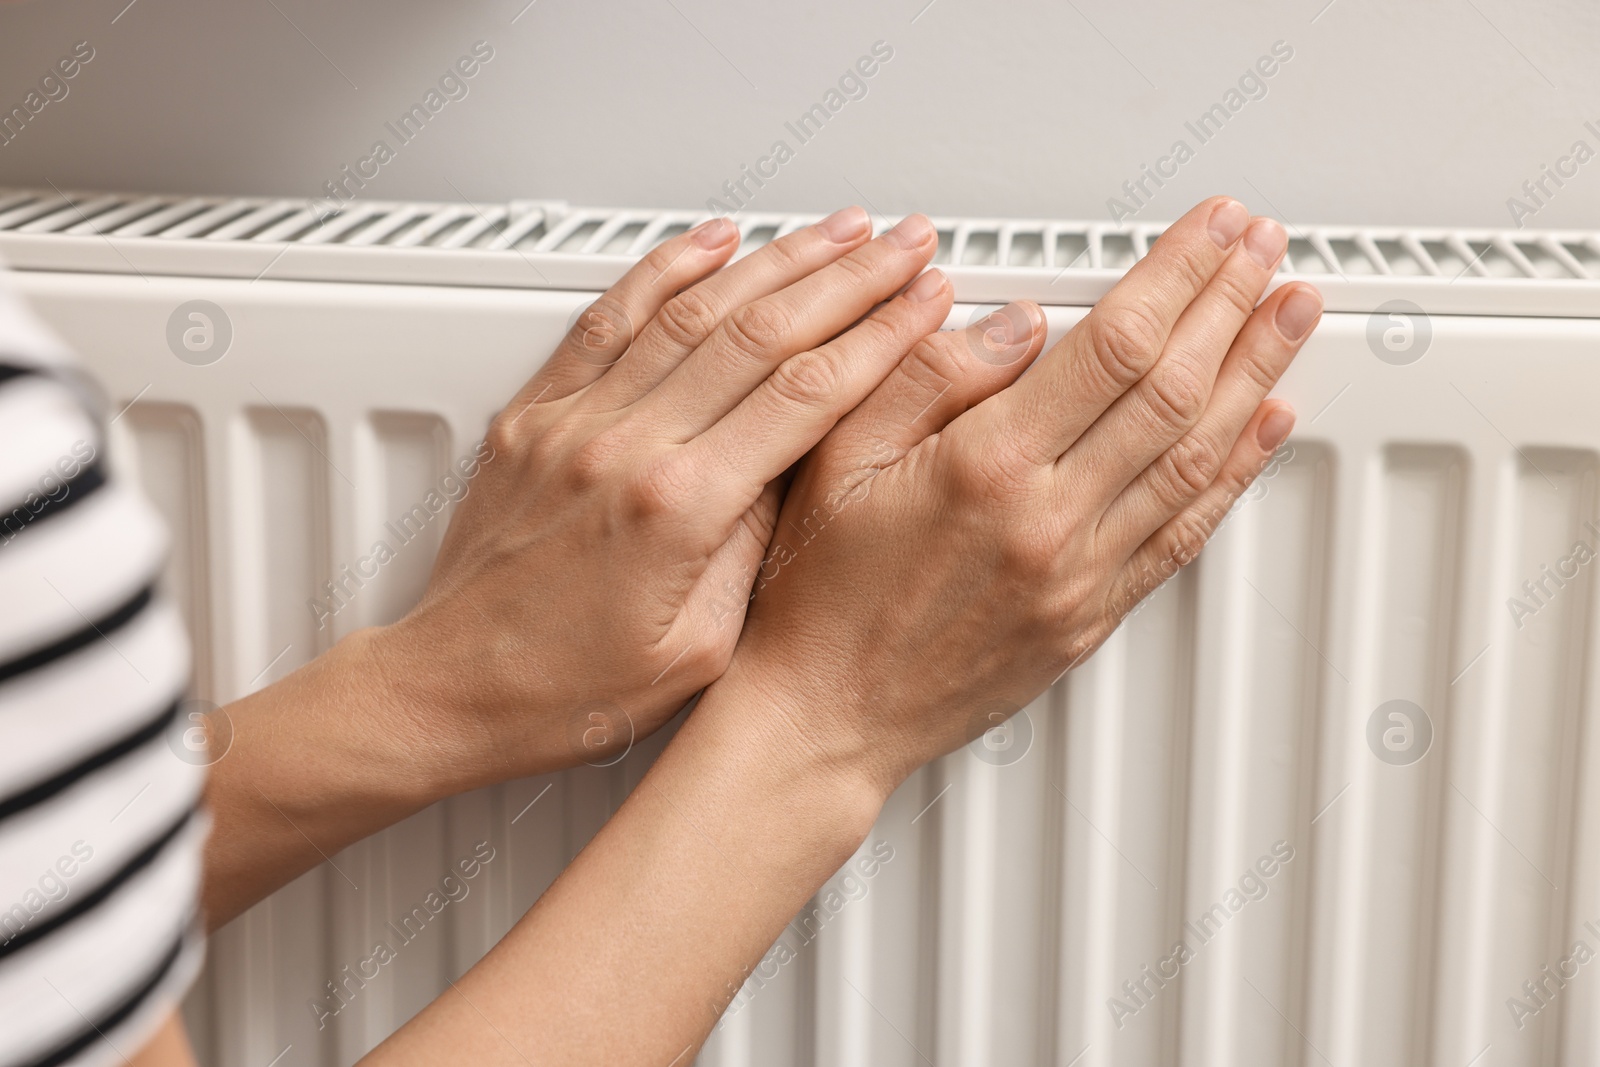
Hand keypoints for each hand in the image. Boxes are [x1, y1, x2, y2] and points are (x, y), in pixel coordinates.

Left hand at [377, 207, 951, 784]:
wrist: (451, 686)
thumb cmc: (564, 688)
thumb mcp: (698, 650)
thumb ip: (754, 552)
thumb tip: (797, 474)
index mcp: (678, 508)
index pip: (805, 395)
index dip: (878, 337)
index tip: (924, 303)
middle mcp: (625, 446)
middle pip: (762, 333)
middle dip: (848, 278)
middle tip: (902, 245)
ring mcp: (575, 420)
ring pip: (693, 309)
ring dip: (775, 259)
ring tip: (834, 229)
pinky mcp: (536, 413)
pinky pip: (608, 318)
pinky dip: (664, 268)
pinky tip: (709, 241)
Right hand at [711, 197, 1323, 794]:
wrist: (827, 716)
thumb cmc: (819, 595)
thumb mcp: (836, 456)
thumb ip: (927, 375)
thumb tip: (1015, 321)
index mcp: (988, 467)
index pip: (1116, 344)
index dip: (1179, 273)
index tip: (1212, 230)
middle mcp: (1050, 521)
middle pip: (1176, 389)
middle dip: (1232, 304)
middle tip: (1264, 250)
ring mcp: (1082, 575)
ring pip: (1199, 456)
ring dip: (1256, 373)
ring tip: (1289, 314)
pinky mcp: (1092, 618)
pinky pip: (1186, 532)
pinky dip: (1237, 471)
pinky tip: (1265, 424)